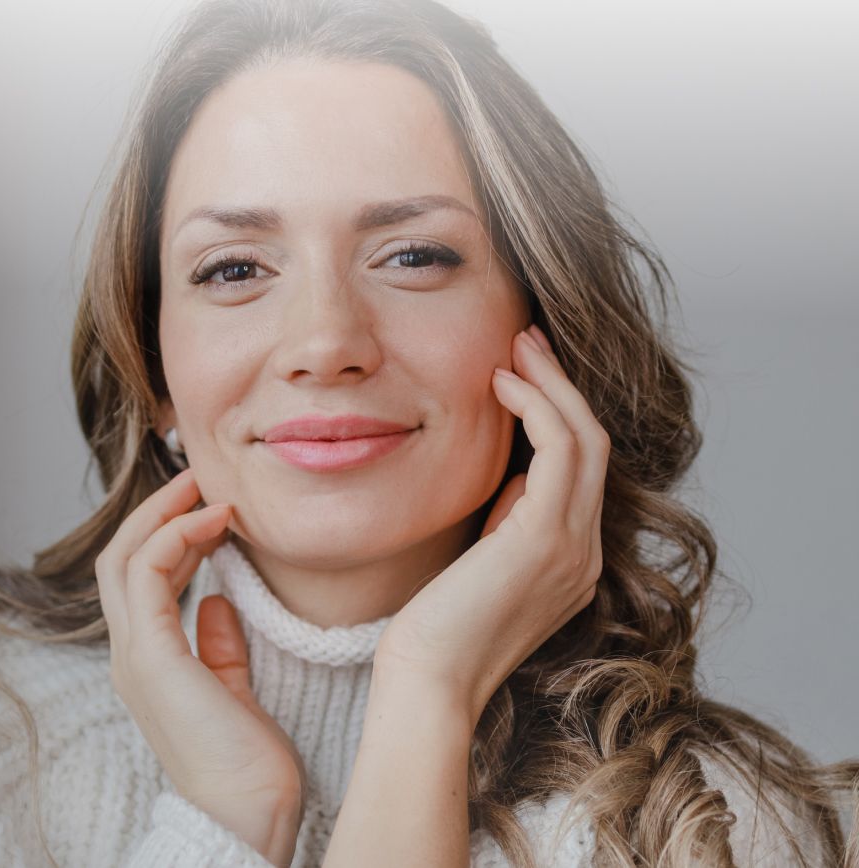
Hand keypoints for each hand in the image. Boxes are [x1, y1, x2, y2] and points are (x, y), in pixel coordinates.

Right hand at [95, 468, 304, 865]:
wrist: (245, 819)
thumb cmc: (246, 767)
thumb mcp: (234, 691)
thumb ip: (219, 648)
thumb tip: (217, 605)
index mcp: (148, 661)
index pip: (138, 577)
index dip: (168, 533)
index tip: (211, 508)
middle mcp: (130, 654)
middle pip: (120, 557)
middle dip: (157, 511)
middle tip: (199, 480)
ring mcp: (135, 657)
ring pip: (125, 559)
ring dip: (165, 515)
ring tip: (206, 490)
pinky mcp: (153, 659)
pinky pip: (148, 578)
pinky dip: (176, 540)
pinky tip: (214, 525)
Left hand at [374, 324, 609, 725]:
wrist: (428, 681)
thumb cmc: (434, 626)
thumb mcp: (481, 561)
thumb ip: (506, 521)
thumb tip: (511, 476)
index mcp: (570, 559)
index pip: (580, 468)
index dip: (557, 411)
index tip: (522, 371)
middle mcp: (584, 552)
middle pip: (594, 445)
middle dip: (561, 385)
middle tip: (526, 340)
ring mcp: (573, 548)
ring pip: (586, 440)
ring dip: (553, 384)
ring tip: (517, 346)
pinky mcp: (546, 540)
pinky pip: (561, 451)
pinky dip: (537, 407)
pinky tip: (501, 385)